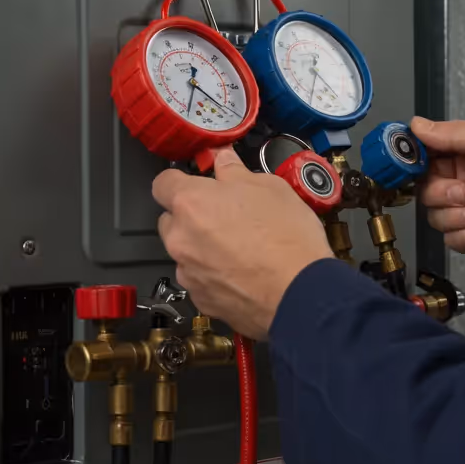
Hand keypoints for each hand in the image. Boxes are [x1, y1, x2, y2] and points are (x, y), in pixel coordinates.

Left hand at [152, 148, 331, 339]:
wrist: (300, 292)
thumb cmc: (287, 238)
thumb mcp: (271, 188)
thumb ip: (236, 172)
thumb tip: (225, 163)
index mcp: (192, 202)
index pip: (163, 183)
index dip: (180, 180)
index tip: (197, 183)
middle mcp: (180, 238)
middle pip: (171, 220)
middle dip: (191, 216)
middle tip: (226, 215)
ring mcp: (188, 272)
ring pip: (185, 252)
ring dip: (203, 247)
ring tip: (240, 248)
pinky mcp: (201, 300)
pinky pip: (199, 280)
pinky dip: (214, 275)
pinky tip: (243, 272)